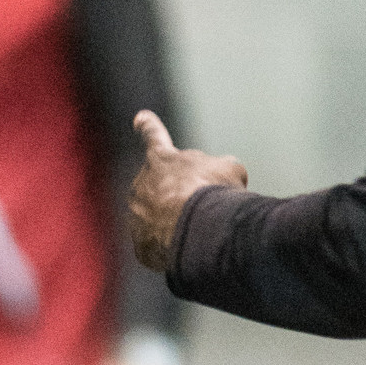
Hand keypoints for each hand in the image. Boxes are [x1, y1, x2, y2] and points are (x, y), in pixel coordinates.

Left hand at [129, 112, 247, 271]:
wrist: (199, 231)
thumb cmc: (215, 192)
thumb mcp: (229, 169)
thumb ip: (219, 167)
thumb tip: (220, 178)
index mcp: (161, 159)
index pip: (155, 137)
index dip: (149, 127)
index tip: (140, 118)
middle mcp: (141, 184)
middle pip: (162, 187)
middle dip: (179, 195)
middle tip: (203, 205)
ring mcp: (136, 216)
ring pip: (159, 217)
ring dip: (177, 222)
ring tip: (200, 228)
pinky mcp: (140, 244)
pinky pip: (160, 244)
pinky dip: (175, 245)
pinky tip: (191, 246)